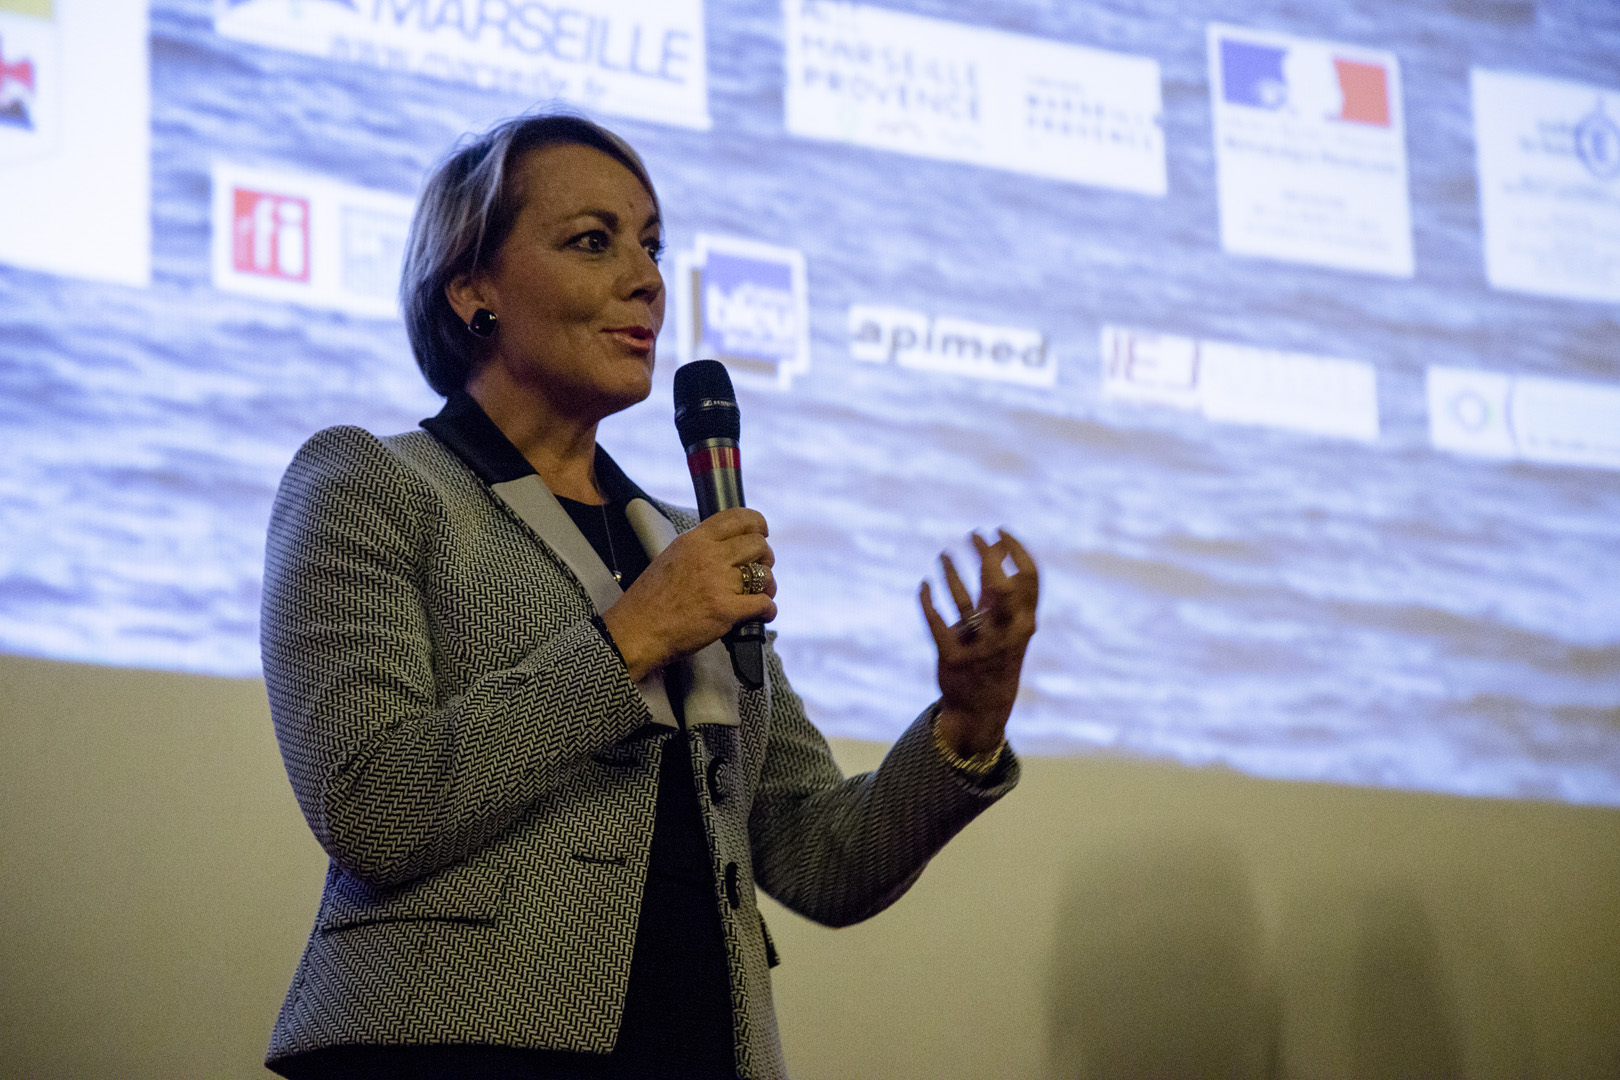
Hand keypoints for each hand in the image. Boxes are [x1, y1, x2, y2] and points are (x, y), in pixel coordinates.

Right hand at [601, 507, 775, 680]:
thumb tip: (727, 548)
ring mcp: (718, 583)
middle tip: (759, 571)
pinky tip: (761, 614)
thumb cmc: (649, 601)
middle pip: (758, 545)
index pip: (738, 518)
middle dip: (765, 558)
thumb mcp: (671, 558)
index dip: (758, 524)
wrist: (635, 632)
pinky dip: (768, 610)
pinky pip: (763, 604)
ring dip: (768, 587)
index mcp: (694, 540)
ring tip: (760, 596)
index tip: (762, 533)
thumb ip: (699, 550)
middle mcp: (708, 556)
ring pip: (765, 575)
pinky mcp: (725, 610)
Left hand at [920, 530, 1039, 757]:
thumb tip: (995, 543)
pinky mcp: (952, 657)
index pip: (1029, 579)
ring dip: (950, 573)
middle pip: (1000, 586)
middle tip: (972, 536)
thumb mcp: (1004, 621)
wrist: (983, 707)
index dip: (1016, 549)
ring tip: (942, 555)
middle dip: (986, 556)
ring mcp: (979, 646)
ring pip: (963, 602)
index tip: (998, 530)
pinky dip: (927, 600)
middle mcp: (1006, 633)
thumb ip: (1000, 584)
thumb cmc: (996, 651)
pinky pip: (936, 623)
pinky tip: (924, 585)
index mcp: (1025, 623)